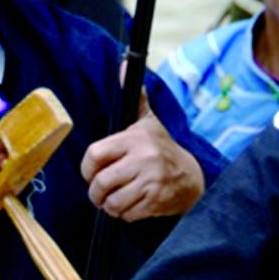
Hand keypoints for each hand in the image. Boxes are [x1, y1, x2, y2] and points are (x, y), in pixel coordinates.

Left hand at [79, 101, 205, 219]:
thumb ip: (135, 97)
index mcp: (136, 138)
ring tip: (113, 199)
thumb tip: (123, 65)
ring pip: (112, 202)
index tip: (91, 172)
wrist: (191, 177)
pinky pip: (127, 214)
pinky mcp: (156, 201)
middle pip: (101, 183)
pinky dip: (124, 213)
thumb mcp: (148, 122)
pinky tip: (131, 204)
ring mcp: (151, 182)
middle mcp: (144, 159)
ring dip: (108, 205)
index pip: (95, 154)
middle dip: (95, 193)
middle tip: (98, 192)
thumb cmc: (161, 148)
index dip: (87, 168)